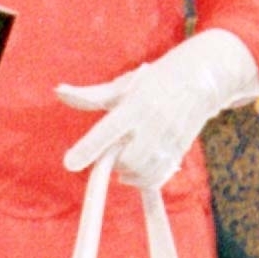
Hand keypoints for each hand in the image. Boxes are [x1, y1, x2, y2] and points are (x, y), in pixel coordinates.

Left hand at [58, 29, 258, 189]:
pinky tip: (139, 172)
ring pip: (146, 170)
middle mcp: (153, 121)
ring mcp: (170, 136)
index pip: (108, 128)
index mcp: (134, 103)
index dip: (89, 147)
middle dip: (116, 164)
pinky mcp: (180, 147)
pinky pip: (160, 174)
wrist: (201, 77)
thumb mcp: (122, 84)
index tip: (69, 163)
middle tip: (111, 158)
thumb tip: (58, 92)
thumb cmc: (153, 81)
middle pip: (129, 159)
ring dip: (130, 175)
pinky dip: (146, 180)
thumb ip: (90, 95)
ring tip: (124, 166)